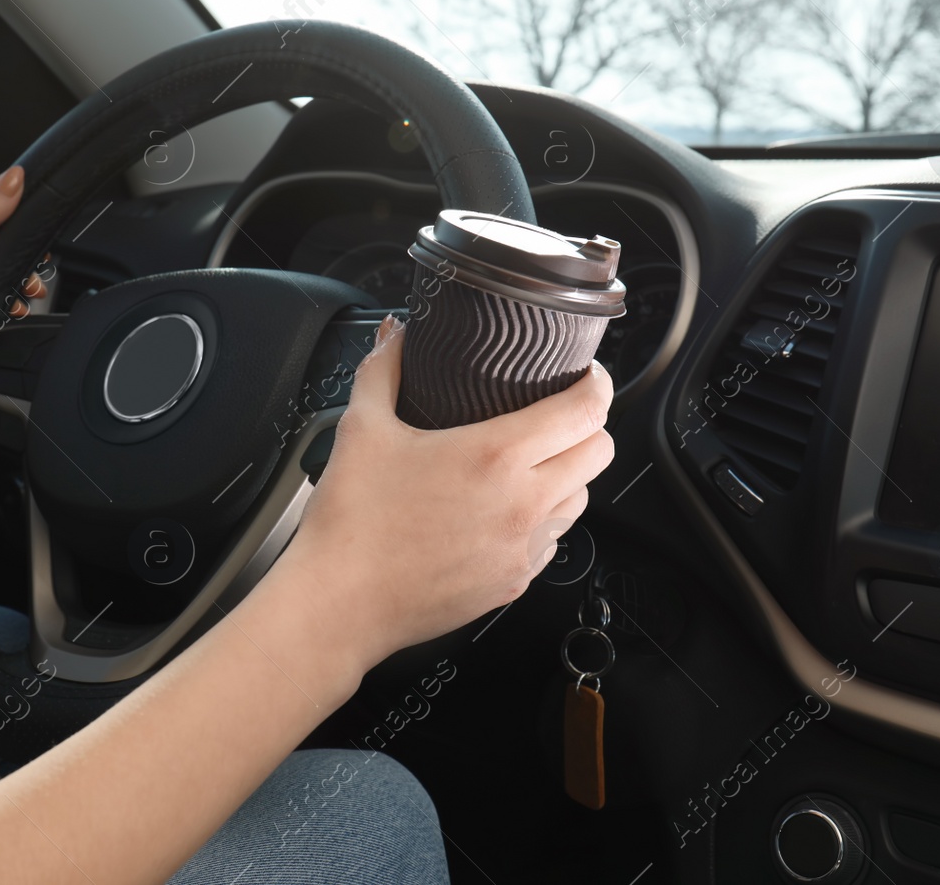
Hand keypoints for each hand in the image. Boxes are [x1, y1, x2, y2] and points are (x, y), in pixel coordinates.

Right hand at [272, 315, 615, 673]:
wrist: (339, 604)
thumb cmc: (351, 521)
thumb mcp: (362, 428)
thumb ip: (384, 370)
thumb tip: (394, 334)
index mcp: (494, 457)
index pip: (584, 411)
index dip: (598, 384)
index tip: (589, 375)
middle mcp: (522, 505)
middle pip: (600, 453)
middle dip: (590, 427)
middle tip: (562, 416)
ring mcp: (522, 549)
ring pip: (581, 500)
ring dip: (569, 476)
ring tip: (534, 463)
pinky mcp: (512, 584)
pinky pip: (551, 543)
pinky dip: (542, 521)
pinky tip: (505, 512)